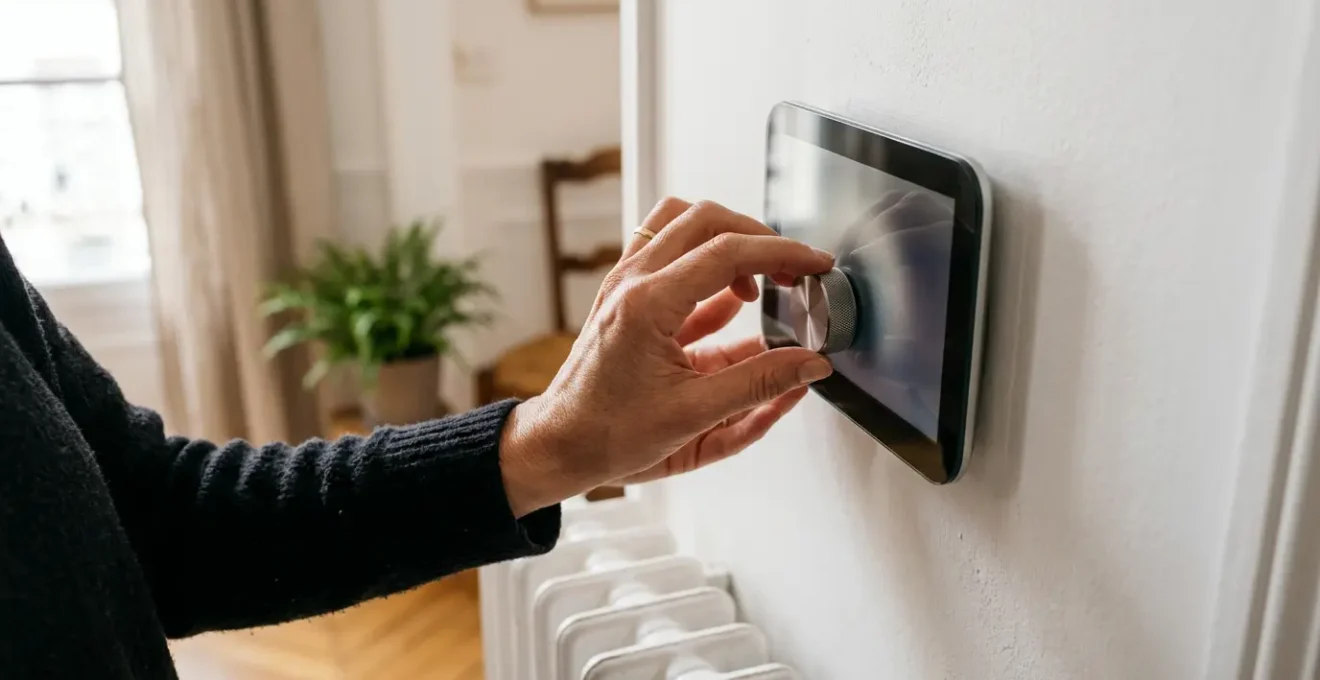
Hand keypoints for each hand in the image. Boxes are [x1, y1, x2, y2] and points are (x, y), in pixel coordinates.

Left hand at [499, 198, 834, 515]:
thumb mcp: (694, 418)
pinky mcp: (628, 299)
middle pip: (705, 220)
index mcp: (647, 305)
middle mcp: (632, 283)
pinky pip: (671, 259)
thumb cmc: (609, 436)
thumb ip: (759, 387)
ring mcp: (626, 286)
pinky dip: (710, 272)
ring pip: (682, 226)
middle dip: (758, 237)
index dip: (782, 254)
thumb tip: (809, 365)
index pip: (728, 252)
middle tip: (792, 269)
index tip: (814, 265)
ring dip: (728, 243)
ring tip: (760, 283)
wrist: (560, 447)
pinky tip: (736, 305)